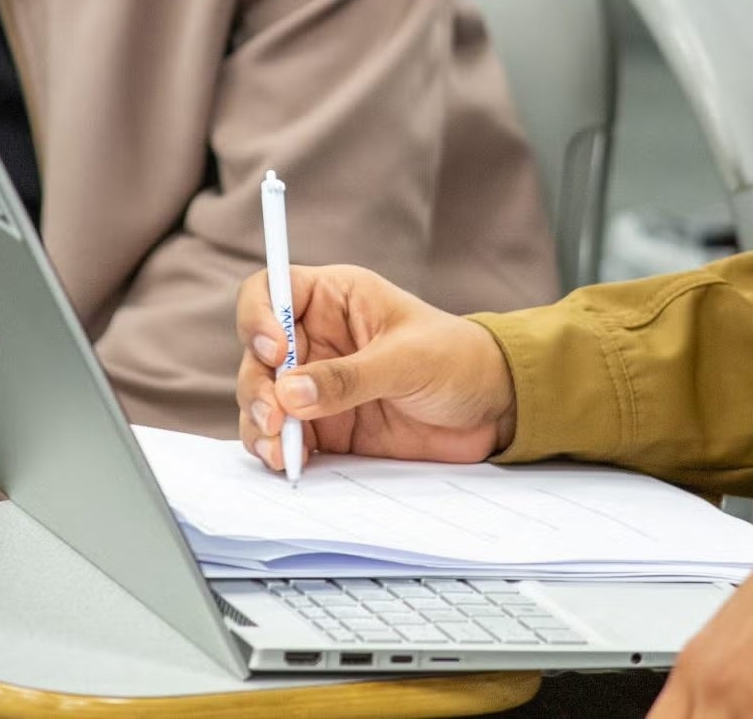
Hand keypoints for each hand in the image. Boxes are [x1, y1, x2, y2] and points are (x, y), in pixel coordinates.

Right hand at [236, 264, 517, 470]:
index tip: (274, 352)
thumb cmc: (458, 360)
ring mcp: (315, 386)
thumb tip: (289, 391)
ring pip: (262, 399)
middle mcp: (315, 339)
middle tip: (276, 416)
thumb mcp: (407, 360)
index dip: (259, 317)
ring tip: (280, 448)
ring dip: (260, 423)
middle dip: (258, 385)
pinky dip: (276, 450)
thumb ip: (349, 377)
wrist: (494, 411)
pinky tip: (288, 461)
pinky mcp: (324, 427)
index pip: (270, 292)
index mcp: (333, 300)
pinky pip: (284, 437)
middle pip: (257, 354)